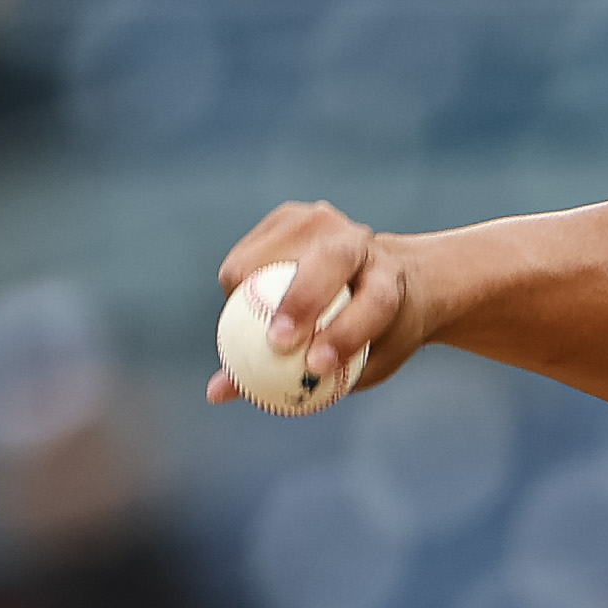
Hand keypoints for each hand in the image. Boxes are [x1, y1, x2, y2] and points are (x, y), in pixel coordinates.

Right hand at [210, 202, 426, 402]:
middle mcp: (362, 243)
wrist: (380, 277)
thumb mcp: (351, 368)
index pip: (376, 303)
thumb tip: (216, 392)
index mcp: (391, 279)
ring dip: (251, 285)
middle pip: (333, 261)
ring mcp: (325, 221)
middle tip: (274, 341)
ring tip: (239, 322)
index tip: (316, 365)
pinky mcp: (290, 215)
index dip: (346, 332)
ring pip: (282, 248)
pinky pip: (251, 248)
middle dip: (302, 299)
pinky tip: (236, 299)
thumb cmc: (366, 337)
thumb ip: (294, 380)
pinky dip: (238, 277)